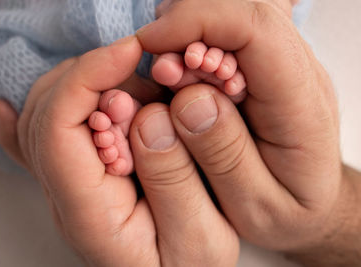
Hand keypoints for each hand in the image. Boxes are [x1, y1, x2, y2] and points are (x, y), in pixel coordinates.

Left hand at [0, 37, 238, 265]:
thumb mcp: (198, 238)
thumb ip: (175, 180)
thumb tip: (151, 114)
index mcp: (89, 215)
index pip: (56, 132)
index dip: (87, 79)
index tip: (130, 51)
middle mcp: (66, 198)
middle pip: (45, 116)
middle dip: (94, 80)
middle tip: (147, 82)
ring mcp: (68, 188)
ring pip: (47, 117)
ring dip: (91, 88)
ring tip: (137, 97)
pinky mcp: (80, 180)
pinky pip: (38, 141)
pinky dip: (39, 114)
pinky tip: (10, 108)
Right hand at [137, 0, 356, 261]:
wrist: (311, 203)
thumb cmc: (286, 210)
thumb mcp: (256, 205)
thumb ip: (226, 156)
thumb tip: (188, 101)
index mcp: (301, 106)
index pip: (257, 29)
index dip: (197, 22)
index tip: (149, 44)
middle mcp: (297, 74)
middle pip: (243, 12)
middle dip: (188, 29)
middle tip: (159, 73)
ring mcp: (283, 67)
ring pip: (234, 18)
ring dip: (190, 36)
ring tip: (170, 78)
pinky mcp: (265, 69)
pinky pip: (229, 36)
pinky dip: (195, 43)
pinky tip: (184, 74)